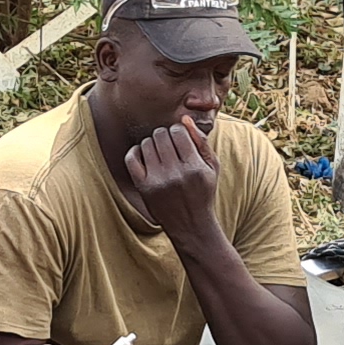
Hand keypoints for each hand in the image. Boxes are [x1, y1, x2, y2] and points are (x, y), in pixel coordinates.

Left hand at [118, 121, 226, 241]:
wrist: (191, 226)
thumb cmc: (203, 192)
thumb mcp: (212, 167)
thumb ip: (201, 141)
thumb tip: (184, 119)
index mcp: (194, 167)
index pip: (178, 131)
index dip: (179, 131)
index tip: (180, 140)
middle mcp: (175, 174)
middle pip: (160, 134)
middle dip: (165, 136)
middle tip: (169, 146)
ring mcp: (157, 181)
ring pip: (146, 143)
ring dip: (152, 144)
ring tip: (160, 154)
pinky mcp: (143, 187)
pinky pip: (131, 157)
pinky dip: (136, 152)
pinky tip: (145, 156)